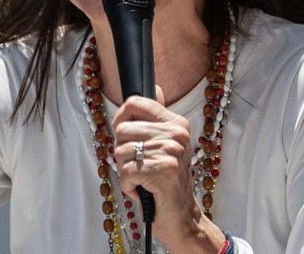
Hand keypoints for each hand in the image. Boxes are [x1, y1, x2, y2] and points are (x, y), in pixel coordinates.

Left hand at [113, 86, 224, 250]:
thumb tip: (156, 87)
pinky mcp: (161, 170)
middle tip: (137, 166)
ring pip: (120, 151)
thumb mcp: (166, 145)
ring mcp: (170, 151)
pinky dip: (127, 186)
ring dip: (124, 171)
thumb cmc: (167, 181)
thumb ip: (157, 118)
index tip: (124, 134)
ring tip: (141, 179)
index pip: (136, 102)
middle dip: (122, 152)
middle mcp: (176, 134)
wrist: (183, 216)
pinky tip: (142, 190)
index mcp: (176, 123)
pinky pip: (125, 171)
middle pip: (122, 130)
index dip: (121, 118)